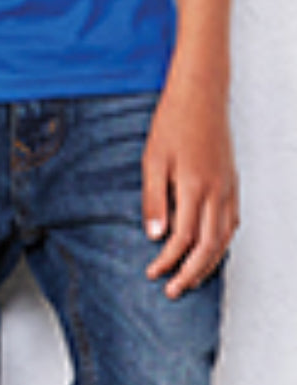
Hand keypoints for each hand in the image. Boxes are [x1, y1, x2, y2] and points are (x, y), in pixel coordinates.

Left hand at [142, 76, 238, 298]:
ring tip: (190, 279)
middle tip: (173, 290)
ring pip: (224, 239)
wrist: (201, 94)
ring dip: (208, 263)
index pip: (182, 239)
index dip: (167, 260)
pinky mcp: (233, 183)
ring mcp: (229, 189)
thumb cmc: (172, 122)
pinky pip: (231, 223)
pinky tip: (210, 250)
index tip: (152, 272)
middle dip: (190, 273)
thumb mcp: (153, 158)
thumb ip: (154, 199)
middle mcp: (217, 193)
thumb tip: (154, 236)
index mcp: (194, 187)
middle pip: (208, 247)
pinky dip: (222, 243)